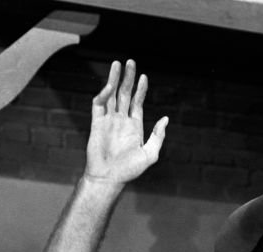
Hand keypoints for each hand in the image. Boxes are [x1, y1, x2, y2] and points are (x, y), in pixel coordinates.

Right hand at [85, 60, 167, 185]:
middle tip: (130, 61)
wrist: (109, 178)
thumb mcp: (150, 155)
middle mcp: (122, 120)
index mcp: (135, 126)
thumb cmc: (130, 170)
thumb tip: (165, 119)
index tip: (144, 77)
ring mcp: (109, 120)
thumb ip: (158, 137)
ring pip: (112, 95)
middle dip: (128, 78)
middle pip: (125, 94)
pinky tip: (109, 87)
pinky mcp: (96, 122)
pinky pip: (99, 104)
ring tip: (118, 64)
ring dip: (114, 79)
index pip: (138, 102)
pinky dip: (104, 94)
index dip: (141, 89)